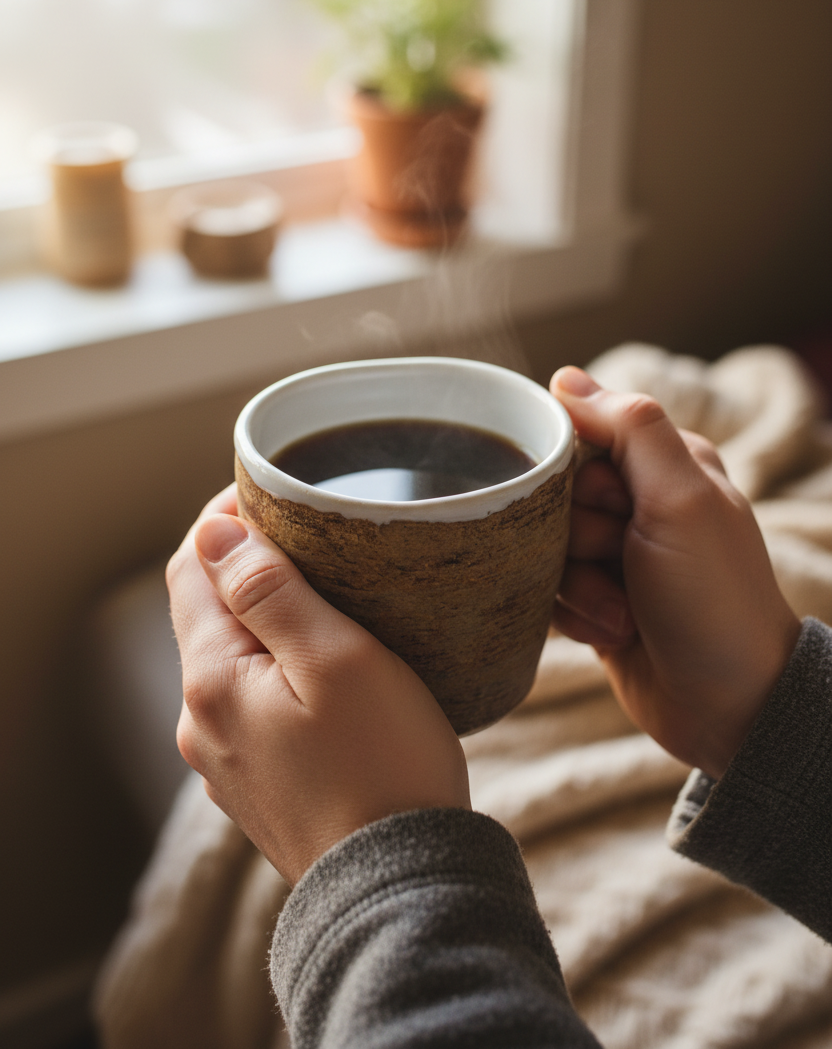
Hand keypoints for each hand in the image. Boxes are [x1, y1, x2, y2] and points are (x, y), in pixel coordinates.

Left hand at [167, 486, 469, 884]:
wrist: (400, 887)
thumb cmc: (384, 764)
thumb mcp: (337, 659)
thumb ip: (270, 591)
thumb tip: (213, 532)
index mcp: (214, 677)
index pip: (191, 566)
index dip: (224, 519)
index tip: (274, 489)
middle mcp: (202, 718)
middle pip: (205, 609)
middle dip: (247, 562)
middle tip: (311, 531)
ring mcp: (225, 756)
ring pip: (230, 656)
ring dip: (264, 616)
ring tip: (329, 592)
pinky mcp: (256, 782)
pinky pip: (252, 700)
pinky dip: (277, 664)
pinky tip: (326, 665)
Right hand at [549, 367, 800, 778]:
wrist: (727, 707)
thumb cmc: (714, 599)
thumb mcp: (681, 499)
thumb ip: (630, 427)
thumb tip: (564, 378)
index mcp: (666, 464)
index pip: (581, 433)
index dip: (578, 471)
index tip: (609, 505)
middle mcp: (641, 503)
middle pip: (556, 492)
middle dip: (577, 535)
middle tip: (620, 560)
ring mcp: (617, 554)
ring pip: (544, 543)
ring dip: (577, 583)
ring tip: (623, 611)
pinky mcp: (596, 599)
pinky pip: (545, 588)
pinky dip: (571, 612)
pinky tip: (611, 632)